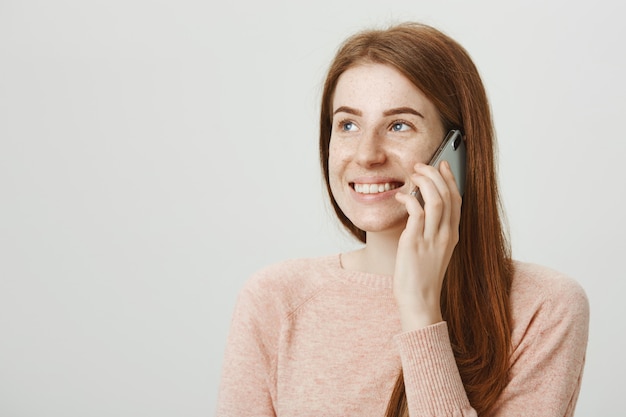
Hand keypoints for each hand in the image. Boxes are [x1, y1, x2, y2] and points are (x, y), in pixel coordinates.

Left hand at [393, 161, 461, 330]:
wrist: (419, 300)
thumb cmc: (421, 277)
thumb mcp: (433, 251)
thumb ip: (432, 231)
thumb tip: (420, 208)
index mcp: (452, 235)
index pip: (457, 200)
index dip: (450, 179)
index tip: (442, 165)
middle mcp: (446, 235)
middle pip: (448, 195)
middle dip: (435, 174)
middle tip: (421, 165)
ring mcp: (432, 238)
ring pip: (436, 200)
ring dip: (425, 182)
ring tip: (413, 175)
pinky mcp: (415, 242)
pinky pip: (417, 212)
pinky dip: (409, 199)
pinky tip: (401, 196)